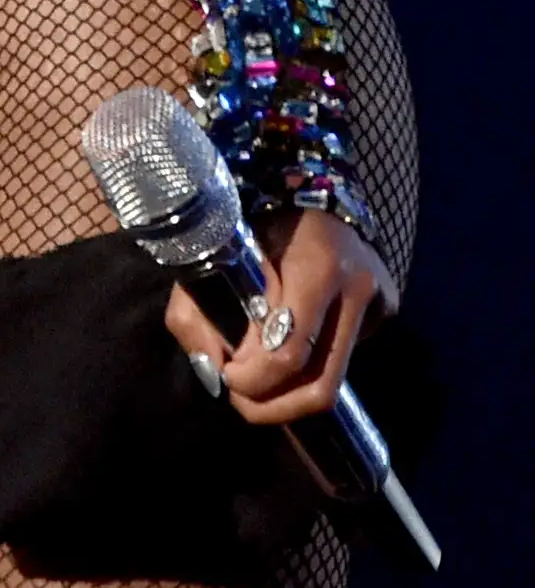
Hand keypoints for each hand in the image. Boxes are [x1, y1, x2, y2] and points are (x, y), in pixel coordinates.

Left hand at [164, 208, 393, 426]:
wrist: (310, 180)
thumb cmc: (256, 214)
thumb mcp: (219, 253)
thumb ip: (200, 309)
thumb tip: (211, 370)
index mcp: (315, 267)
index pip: (291, 351)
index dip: (256, 380)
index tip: (228, 378)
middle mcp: (357, 287)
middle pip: (322, 384)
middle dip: (276, 407)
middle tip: (242, 402)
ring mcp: (380, 300)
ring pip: (337, 380)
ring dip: (292, 397)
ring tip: (260, 389)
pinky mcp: (388, 308)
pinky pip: (345, 353)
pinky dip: (312, 363)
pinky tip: (291, 345)